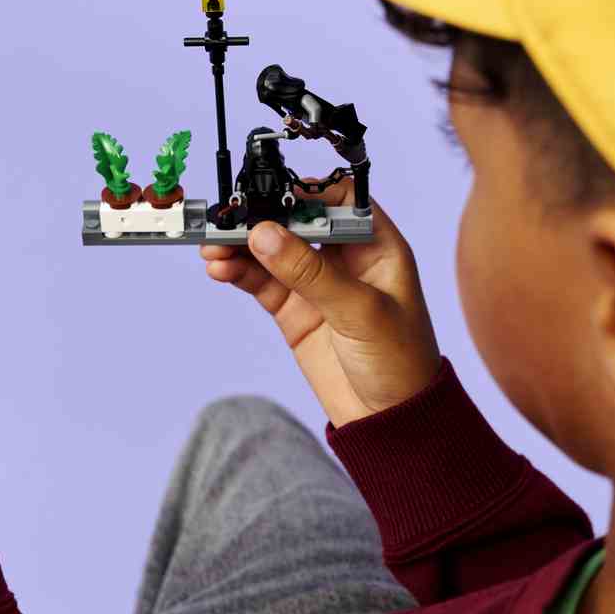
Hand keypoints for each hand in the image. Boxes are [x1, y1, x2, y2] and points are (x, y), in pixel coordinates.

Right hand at [201, 180, 439, 427]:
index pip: (337, 200)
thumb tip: (265, 235)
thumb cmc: (401, 361)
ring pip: (271, 252)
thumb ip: (311, 273)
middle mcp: (344, 258)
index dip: (303, 192)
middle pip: (295, 222)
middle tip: (226, 221)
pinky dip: (238, 273)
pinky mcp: (294, 311)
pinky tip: (220, 268)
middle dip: (260, 219)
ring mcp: (315, 284)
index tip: (267, 195)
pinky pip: (260, 282)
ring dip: (240, 246)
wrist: (391, 421)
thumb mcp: (360, 312)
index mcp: (376, 245)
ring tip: (213, 248)